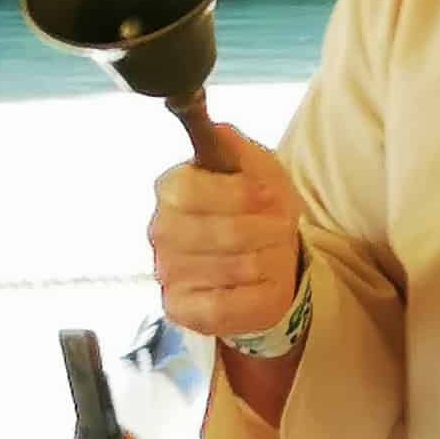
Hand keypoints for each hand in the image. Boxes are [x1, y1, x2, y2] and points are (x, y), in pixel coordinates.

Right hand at [149, 125, 303, 339]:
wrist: (268, 254)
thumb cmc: (259, 205)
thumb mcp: (257, 165)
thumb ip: (234, 145)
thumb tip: (212, 129)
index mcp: (172, 188)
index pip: (192, 192)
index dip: (241, 195)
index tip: (269, 195)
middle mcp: (161, 231)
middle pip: (224, 233)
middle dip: (268, 229)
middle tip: (278, 227)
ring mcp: (168, 273)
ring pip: (241, 268)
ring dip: (272, 258)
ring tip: (271, 251)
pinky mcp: (182, 309)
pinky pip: (233, 306)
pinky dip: (263, 292)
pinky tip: (260, 281)